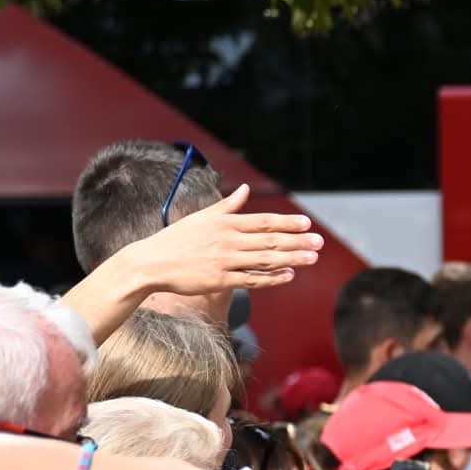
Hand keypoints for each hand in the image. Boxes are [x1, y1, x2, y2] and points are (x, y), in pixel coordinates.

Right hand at [121, 184, 323, 297]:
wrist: (151, 263)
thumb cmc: (177, 239)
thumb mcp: (201, 217)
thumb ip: (227, 205)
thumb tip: (245, 189)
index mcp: (223, 223)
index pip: (262, 221)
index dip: (286, 222)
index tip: (306, 223)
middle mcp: (227, 240)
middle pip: (269, 240)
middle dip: (297, 241)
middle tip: (319, 242)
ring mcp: (224, 261)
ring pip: (265, 260)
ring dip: (291, 258)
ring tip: (312, 258)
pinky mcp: (220, 280)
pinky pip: (251, 279)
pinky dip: (271, 278)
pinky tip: (288, 275)